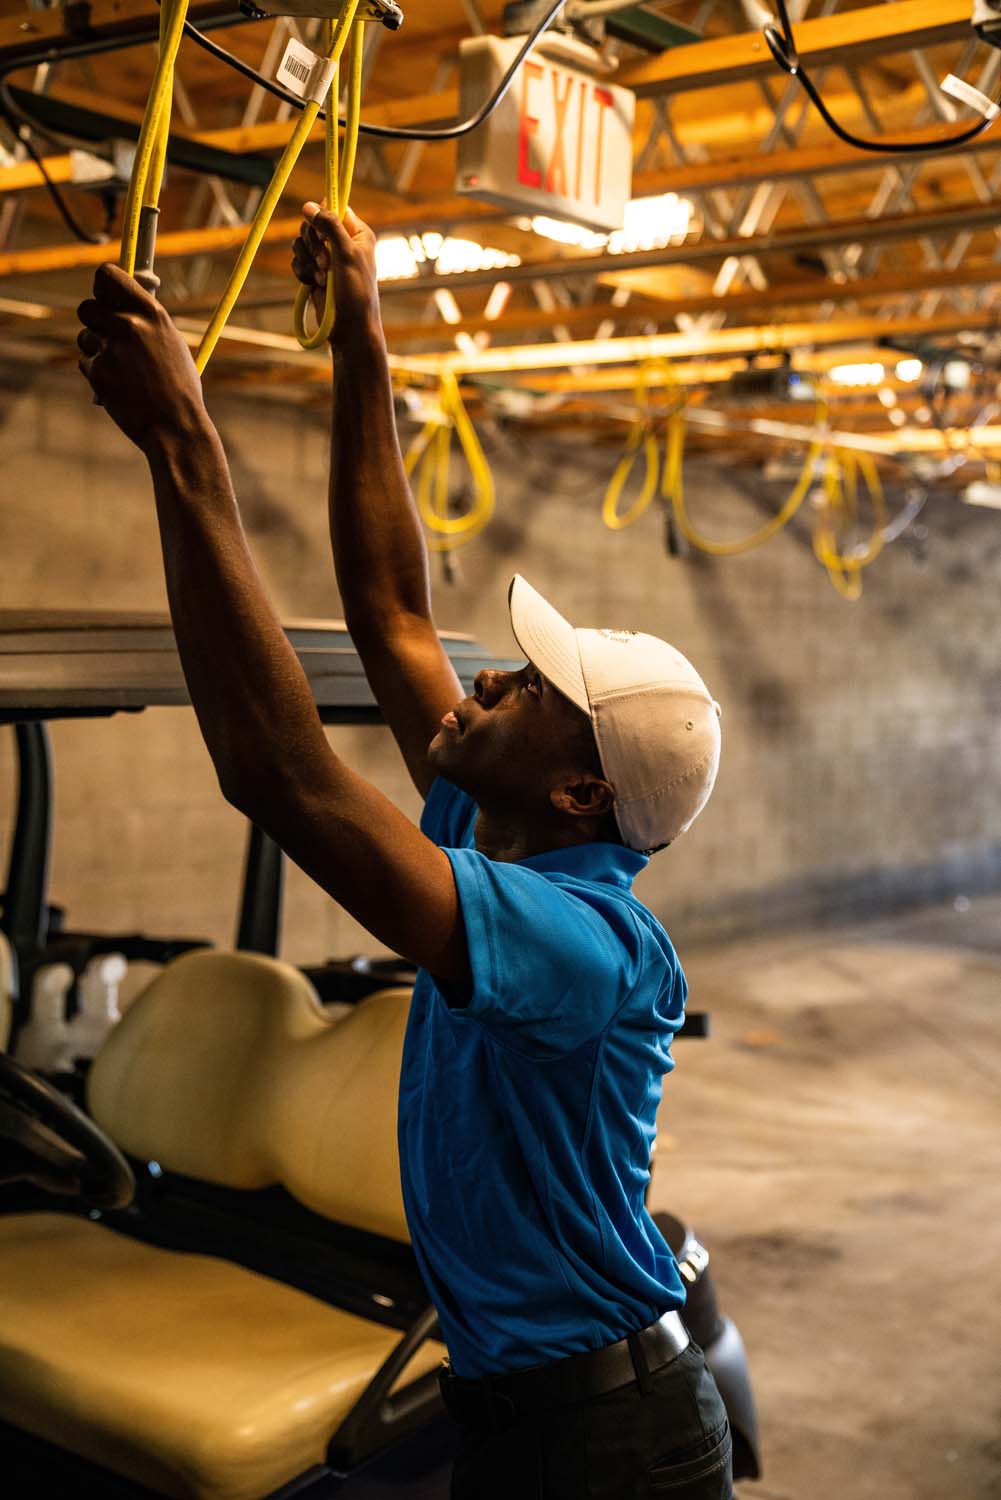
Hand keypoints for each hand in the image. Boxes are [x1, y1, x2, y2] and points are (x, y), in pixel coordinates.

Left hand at [77, 264, 208, 451]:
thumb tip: (123, 302)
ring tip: (122, 370)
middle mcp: (130, 326)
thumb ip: (147, 321)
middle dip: (93, 320)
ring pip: (85, 337)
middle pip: (87, 307)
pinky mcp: (98, 371)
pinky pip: (86, 363)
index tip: (104, 295)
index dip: (101, 285)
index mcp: (152, 314)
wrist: (175, 427)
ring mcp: (111, 348)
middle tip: (106, 335)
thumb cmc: (178, 388)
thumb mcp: (172, 344)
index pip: (108, 275)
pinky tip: (119, 387)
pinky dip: (98, 374)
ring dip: (96, 350)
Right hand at [291, 203, 381, 348]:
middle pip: (313, 223)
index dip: (323, 213)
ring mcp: (327, 258)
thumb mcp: (346, 254)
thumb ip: (330, 226)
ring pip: (302, 242)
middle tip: (325, 262)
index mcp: (358, 234)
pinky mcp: (314, 272)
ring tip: (323, 279)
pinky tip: (313, 285)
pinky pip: (297, 260)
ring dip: (308, 260)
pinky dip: (302, 272)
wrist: (349, 328)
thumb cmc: (355, 292)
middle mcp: (342, 242)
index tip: (317, 225)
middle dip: (313, 243)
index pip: (335, 207)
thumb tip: (308, 205)